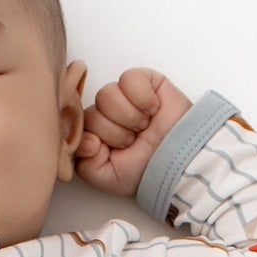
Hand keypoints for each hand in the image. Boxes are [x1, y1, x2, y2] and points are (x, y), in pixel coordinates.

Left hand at [74, 69, 192, 195]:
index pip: (78, 127)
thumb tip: (85, 139)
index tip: (116, 152)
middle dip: (116, 133)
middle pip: (92, 112)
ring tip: (144, 126)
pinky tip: (153, 110)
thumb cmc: (145, 169)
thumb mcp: (106, 177)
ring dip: (129, 117)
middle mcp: (106, 112)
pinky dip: (142, 98)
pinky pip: (128, 79)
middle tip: (134, 140)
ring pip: (107, 95)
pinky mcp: (142, 80)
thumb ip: (84, 164)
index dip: (96, 141)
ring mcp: (122, 95)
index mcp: (94, 132)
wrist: (178, 160)